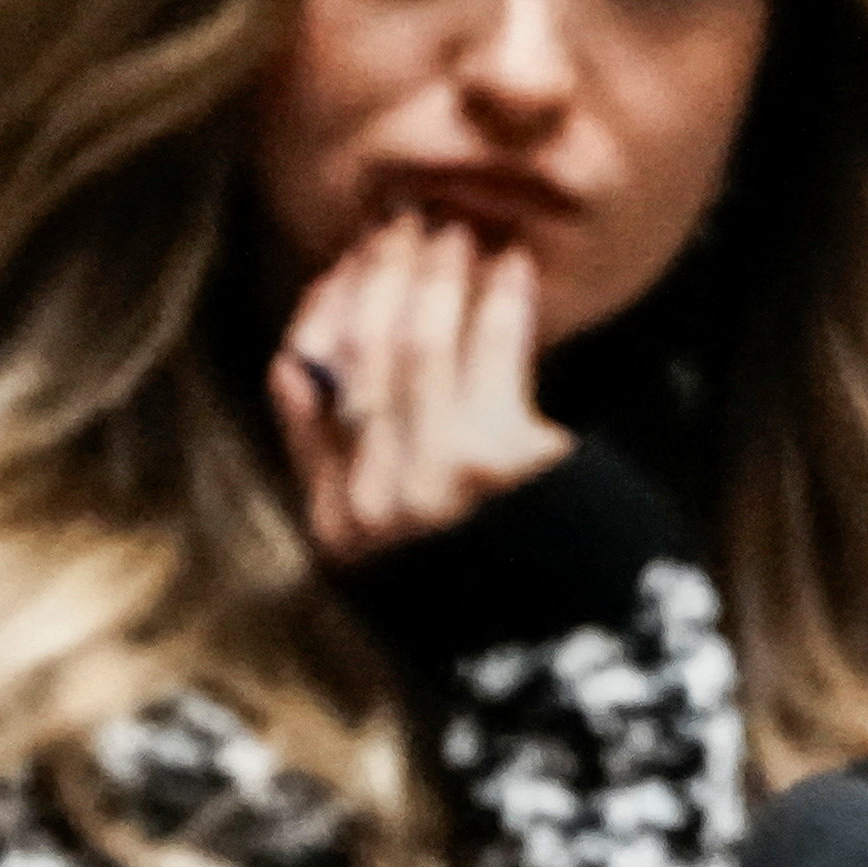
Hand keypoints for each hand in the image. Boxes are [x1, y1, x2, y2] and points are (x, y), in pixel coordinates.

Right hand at [270, 210, 574, 566]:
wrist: (569, 642)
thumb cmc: (491, 573)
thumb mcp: (394, 541)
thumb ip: (342, 462)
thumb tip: (301, 361)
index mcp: (334, 518)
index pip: (298, 385)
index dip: (321, 308)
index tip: (347, 262)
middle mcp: (370, 502)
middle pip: (354, 351)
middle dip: (378, 272)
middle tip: (405, 224)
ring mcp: (430, 485)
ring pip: (415, 341)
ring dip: (437, 272)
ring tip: (458, 234)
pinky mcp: (497, 464)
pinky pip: (488, 351)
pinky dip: (499, 299)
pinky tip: (511, 265)